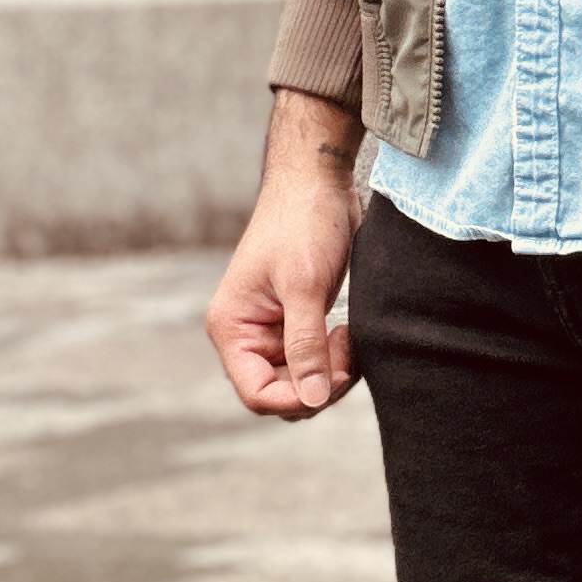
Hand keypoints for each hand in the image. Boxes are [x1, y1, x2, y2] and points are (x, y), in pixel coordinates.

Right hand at [206, 87, 362, 417]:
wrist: (317, 182)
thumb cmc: (303, 223)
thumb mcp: (305, 287)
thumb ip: (306, 346)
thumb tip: (313, 399)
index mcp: (231, 328)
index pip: (257, 394)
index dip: (296, 399)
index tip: (334, 378)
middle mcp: (245, 334)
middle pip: (280, 393)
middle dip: (317, 385)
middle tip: (348, 353)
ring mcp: (270, 330)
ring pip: (300, 381)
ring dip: (329, 373)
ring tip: (350, 338)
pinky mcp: (295, 322)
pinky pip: (312, 360)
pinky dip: (334, 358)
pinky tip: (349, 334)